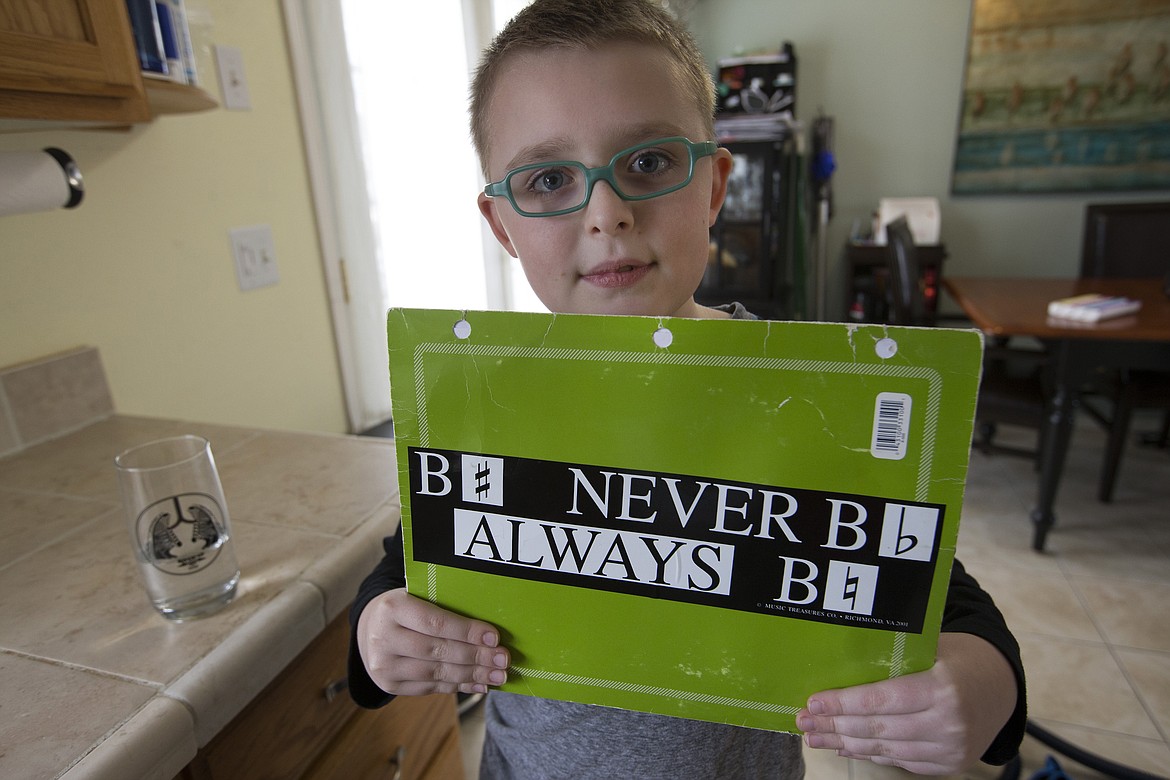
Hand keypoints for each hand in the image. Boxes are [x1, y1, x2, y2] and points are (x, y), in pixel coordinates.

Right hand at [356, 589, 509, 695]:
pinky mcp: (389, 684)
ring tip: (497, 675)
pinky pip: (430, 687)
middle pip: (438, 650)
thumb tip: (489, 630)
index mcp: (392, 607)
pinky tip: (478, 683)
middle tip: (503, 659)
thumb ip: (446, 607)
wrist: (370, 627)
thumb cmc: (406, 608)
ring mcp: (384, 665)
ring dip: (472, 675)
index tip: (495, 637)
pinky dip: (458, 686)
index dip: (467, 632)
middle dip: (476, 656)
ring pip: (436, 673)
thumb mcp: (418, 596)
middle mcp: (383, 637)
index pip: (435, 622)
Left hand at [796, 632, 1017, 773]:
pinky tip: (846, 746)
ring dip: (845, 744)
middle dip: (834, 726)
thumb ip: (893, 658)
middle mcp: (948, 723)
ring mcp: (949, 749)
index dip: (843, 703)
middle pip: (877, 728)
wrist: (1001, 687)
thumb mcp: (931, 647)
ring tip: (816, 736)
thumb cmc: (958, 658)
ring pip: (885, 749)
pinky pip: (899, 761)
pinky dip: (870, 754)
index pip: (881, 699)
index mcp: (942, 688)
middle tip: (803, 720)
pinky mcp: (948, 765)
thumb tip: (837, 663)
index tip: (814, 702)